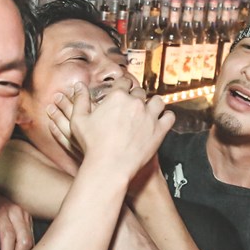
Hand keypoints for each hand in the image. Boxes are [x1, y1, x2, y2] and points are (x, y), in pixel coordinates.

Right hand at [48, 85, 174, 179]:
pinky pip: (170, 117)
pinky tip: (160, 121)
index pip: (124, 82)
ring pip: (158, 101)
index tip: (122, 91)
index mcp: (117, 96)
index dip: (122, 86)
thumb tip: (79, 85)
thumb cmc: (92, 145)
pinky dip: (166, 117)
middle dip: (136, 97)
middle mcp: (136, 103)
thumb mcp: (78, 120)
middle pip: (140, 92)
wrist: (109, 166)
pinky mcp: (160, 130)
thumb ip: (80, 100)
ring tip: (148, 111)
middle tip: (131, 107)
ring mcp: (150, 116)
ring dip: (153, 104)